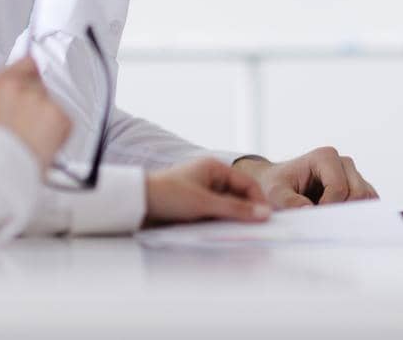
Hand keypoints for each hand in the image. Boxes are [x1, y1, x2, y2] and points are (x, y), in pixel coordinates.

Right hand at [0, 56, 71, 171]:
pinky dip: (58, 131)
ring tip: (32, 138)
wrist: (5, 171)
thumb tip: (21, 87)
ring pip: (52, 104)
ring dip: (47, 118)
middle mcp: (24, 87)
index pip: (26, 62)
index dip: (30, 71)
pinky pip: (63, 120)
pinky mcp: (62, 116)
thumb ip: (7, 94)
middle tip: (27, 123)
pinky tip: (43, 143)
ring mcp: (45, 101)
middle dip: (38, 101)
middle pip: (40, 85)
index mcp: (1, 85)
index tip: (33, 75)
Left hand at [144, 158, 271, 225]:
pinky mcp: (193, 207)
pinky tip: (223, 235)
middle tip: (256, 231)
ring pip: (226, 208)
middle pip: (238, 196)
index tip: (266, 220)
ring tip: (240, 235)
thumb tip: (264, 214)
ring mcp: (201, 193)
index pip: (246, 183)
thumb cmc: (167, 195)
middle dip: (246, 212)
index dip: (258, 201)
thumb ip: (236, 210)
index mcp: (214, 168)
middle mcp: (210, 178)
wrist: (135, 204)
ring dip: (232, 220)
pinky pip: (214, 215)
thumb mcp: (205, 204)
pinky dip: (219, 224)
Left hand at [232, 147, 378, 208]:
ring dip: (352, 214)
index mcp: (325, 157)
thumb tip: (310, 212)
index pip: (339, 188)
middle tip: (323, 225)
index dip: (329, 208)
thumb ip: (290, 202)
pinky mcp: (357, 187)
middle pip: (358, 193)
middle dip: (342, 213)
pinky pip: (368, 202)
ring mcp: (352, 174)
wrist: (276, 183)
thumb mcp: (275, 194)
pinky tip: (339, 222)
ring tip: (330, 222)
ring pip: (367, 197)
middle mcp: (343, 162)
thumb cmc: (276, 185)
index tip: (314, 221)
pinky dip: (358, 214)